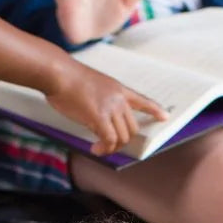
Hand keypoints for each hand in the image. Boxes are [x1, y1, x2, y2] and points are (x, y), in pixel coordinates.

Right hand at [46, 59, 165, 155]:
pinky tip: (95, 149)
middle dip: (121, 140)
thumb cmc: (66, 79)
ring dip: (111, 148)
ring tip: (98, 148)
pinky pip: (109, 140)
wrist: (58, 73)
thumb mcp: (90, 87)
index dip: (154, 109)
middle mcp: (118, 98)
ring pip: (122, 137)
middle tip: (105, 145)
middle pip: (132, 127)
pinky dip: (104, 149)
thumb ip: (100, 102)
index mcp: (117, 88)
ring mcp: (110, 107)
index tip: (164, 116)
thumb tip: (97, 122)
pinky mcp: (99, 116)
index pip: (141, 100)